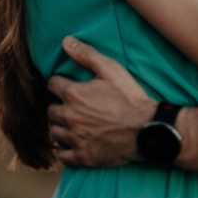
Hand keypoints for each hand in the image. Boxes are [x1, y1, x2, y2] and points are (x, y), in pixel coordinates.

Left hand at [47, 36, 157, 166]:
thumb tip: (66, 41)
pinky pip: (62, 155)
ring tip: (74, 123)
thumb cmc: (130, 98)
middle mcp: (69, 116)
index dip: (60, 83)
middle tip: (73, 105)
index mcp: (74, 94)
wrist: (146, 129)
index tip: (67, 85)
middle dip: (59, 106)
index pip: (52, 85)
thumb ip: (87, 55)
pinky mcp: (82, 156)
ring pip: (54, 132)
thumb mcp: (111, 70)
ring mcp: (74, 138)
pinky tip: (74, 142)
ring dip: (61, 127)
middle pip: (50, 110)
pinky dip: (65, 149)